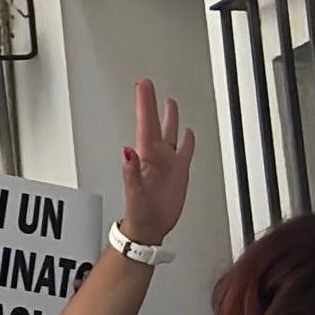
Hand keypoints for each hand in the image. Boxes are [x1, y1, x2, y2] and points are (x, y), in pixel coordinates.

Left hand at [120, 78, 195, 247]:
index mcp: (146, 157)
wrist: (151, 228)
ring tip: (169, 102)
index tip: (143, 85)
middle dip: (152, 105)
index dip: (145, 104)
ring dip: (170, 118)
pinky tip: (188, 132)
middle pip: (155, 124)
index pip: (145, 124)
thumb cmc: (141, 212)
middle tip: (149, 86)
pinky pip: (185, 150)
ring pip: (170, 133)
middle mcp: (156, 156)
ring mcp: (167, 163)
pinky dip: (187, 140)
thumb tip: (127, 152)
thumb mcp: (135, 192)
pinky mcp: (178, 171)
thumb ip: (131, 172)